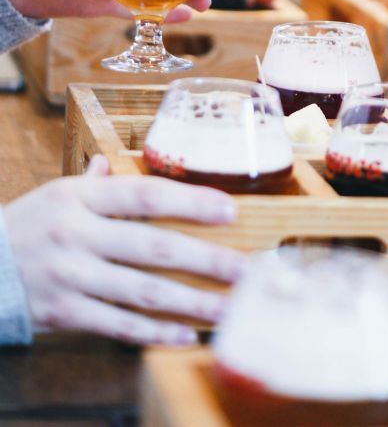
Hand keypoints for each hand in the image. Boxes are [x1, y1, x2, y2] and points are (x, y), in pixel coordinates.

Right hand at [4, 155, 245, 344]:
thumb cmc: (30, 224)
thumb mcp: (59, 193)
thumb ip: (96, 182)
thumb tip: (118, 162)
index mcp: (80, 198)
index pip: (144, 196)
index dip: (190, 202)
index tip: (230, 210)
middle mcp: (76, 235)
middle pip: (152, 248)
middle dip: (206, 260)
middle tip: (247, 269)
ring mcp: (70, 277)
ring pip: (142, 292)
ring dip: (192, 302)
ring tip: (230, 308)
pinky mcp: (63, 313)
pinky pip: (118, 325)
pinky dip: (155, 333)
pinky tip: (188, 335)